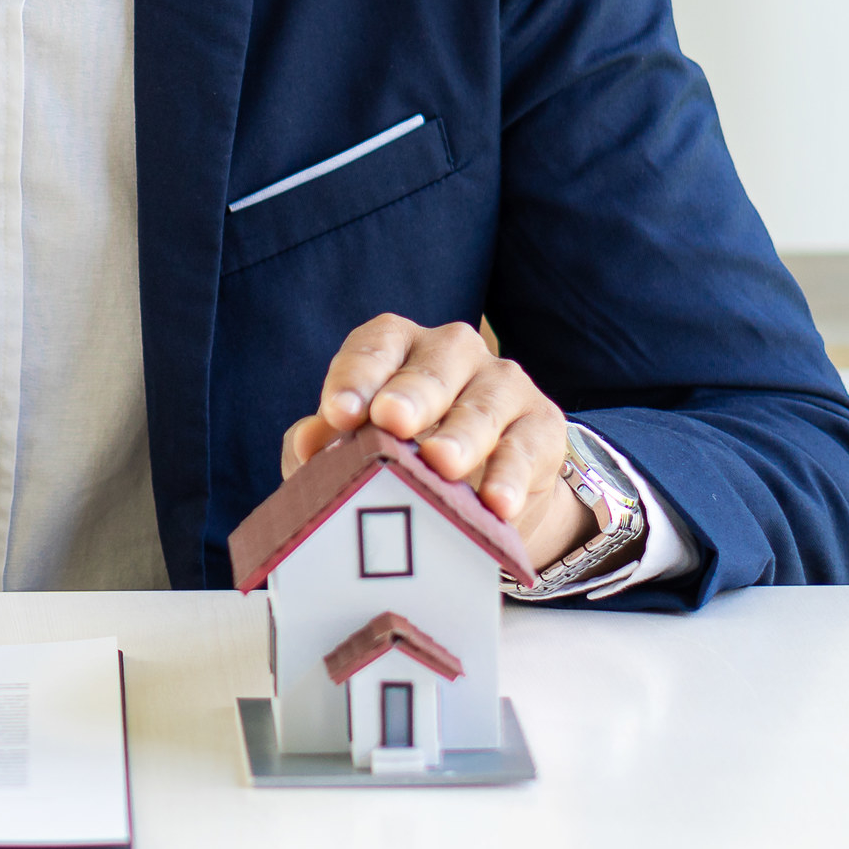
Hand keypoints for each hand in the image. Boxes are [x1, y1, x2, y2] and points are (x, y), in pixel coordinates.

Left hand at [280, 315, 596, 571]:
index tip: (339, 413)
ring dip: (461, 436)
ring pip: (481, 407)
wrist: (483, 489)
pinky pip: (526, 449)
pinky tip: (496, 503)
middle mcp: (453, 352)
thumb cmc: (403, 454)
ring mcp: (503, 384)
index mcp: (399, 345)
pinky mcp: (542, 426)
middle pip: (430, 369)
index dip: (356, 377)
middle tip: (391, 421)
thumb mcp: (361, 444)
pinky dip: (511, 477)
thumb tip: (306, 443)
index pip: (376, 346)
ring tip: (441, 463)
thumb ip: (329, 438)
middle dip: (410, 396)